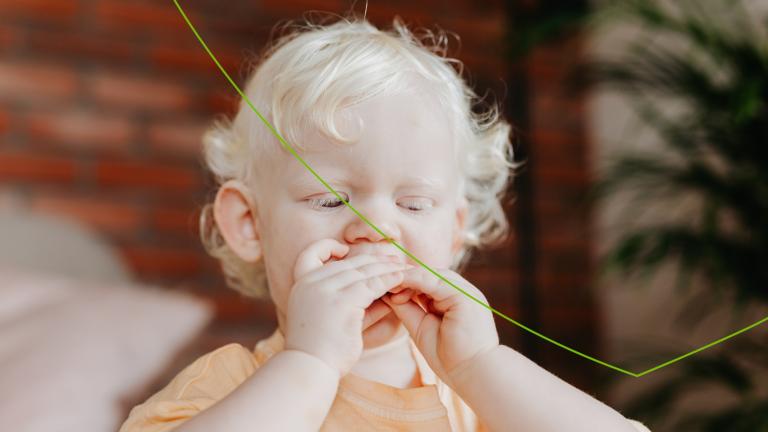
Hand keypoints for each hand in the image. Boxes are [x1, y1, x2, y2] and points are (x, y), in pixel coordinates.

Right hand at [284, 238, 408, 377]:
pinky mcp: (342, 301)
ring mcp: (325, 290)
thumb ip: (354, 303)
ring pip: (363, 271)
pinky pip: (372, 285)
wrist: (309, 369)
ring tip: (403, 269)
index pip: (314, 253)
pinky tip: (401, 280)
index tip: (348, 253)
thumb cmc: (321, 350)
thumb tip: (382, 293)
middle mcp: (310, 282)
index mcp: (302, 283)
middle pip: (348, 263)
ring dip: (386, 268)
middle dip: (374, 260)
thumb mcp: (333, 318)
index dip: (331, 248)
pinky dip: (388, 280)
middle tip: (395, 260)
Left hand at [381, 266, 498, 388]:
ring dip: (408, 278)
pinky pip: (438, 281)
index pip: (425, 282)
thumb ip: (408, 308)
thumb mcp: (421, 327)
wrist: (473, 375)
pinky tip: (400, 286)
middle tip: (381, 283)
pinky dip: (417, 281)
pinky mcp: (466, 295)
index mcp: (452, 299)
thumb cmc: (450, 358)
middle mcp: (461, 292)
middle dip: (404, 278)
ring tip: (389, 285)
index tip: (382, 288)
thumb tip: (388, 293)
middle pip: (428, 275)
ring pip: (432, 274)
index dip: (404, 283)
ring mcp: (465, 291)